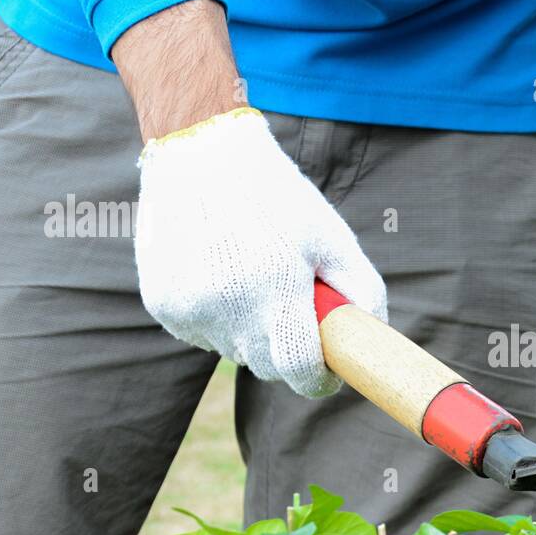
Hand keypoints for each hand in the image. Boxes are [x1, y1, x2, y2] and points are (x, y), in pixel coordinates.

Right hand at [134, 107, 387, 396]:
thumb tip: (372, 343)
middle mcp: (228, 303)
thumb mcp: (333, 237)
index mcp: (277, 285)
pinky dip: (218, 319)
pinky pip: (202, 335)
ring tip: (252, 278)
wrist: (200, 154)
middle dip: (288, 354)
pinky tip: (219, 276)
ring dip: (251, 333)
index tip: (327, 374)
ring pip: (234, 352)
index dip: (319, 380)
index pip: (299, 370)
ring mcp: (190, 307)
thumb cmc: (279, 199)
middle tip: (293, 315)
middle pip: (268, 368)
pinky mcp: (163, 306)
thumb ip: (364, 292)